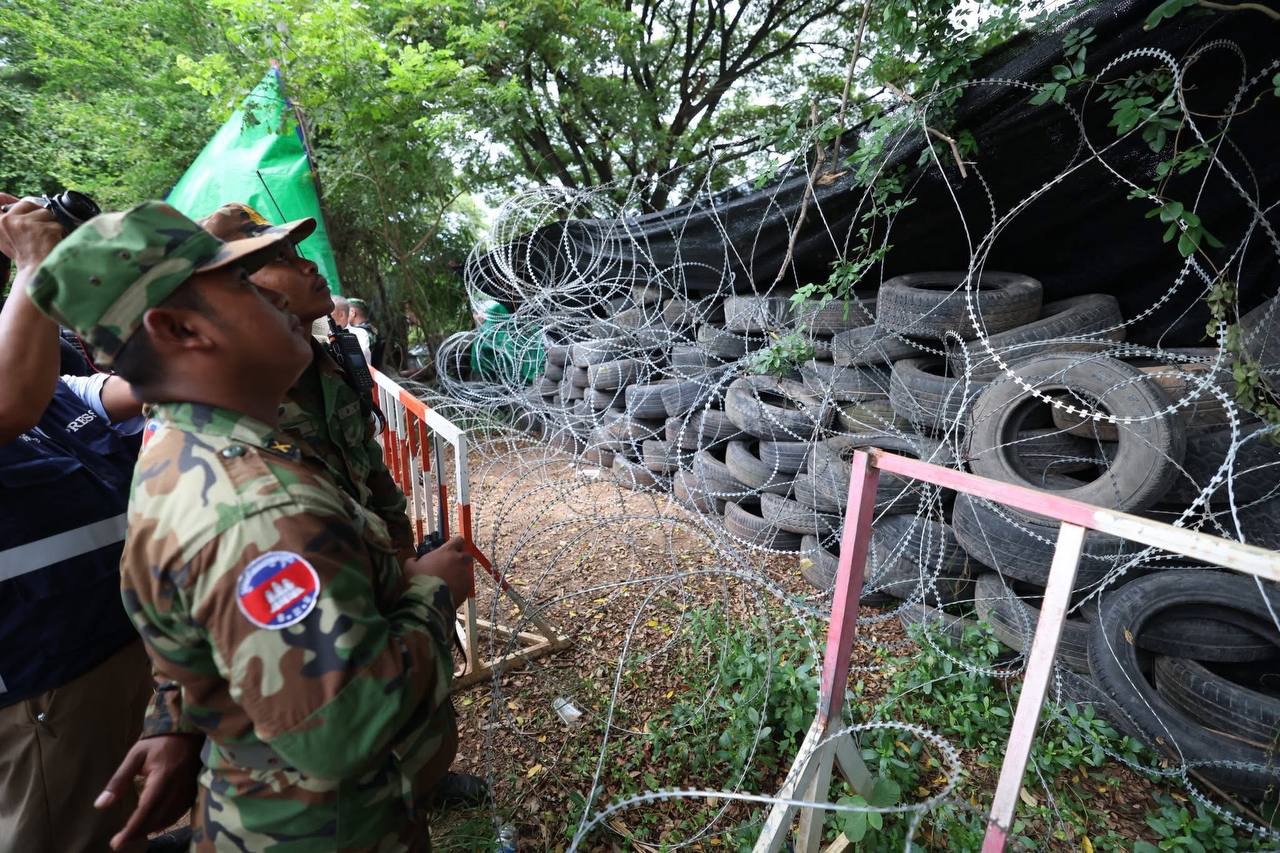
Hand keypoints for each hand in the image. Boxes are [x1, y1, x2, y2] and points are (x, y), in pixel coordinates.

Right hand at [0, 194, 61, 270]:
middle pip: (29, 203)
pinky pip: (58, 224)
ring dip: (50, 224)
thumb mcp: (8, 237)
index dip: (7, 198)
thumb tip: (12, 199)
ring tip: (46, 239)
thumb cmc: (25, 256)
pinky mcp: (44, 229)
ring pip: (46, 213)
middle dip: (38, 213)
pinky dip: (60, 233)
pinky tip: (53, 243)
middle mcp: (9, 221)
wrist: (37, 272)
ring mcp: (27, 224)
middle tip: (40, 230)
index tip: (16, 201)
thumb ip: (9, 219)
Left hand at [94, 734, 202, 850]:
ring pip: (168, 819)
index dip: (131, 830)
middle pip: (157, 819)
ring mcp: (187, 790)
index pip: (145, 811)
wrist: (189, 730)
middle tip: (119, 842)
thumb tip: (100, 804)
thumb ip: (119, 781)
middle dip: (138, 833)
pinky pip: (179, 813)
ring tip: (133, 834)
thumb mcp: (135, 756)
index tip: (116, 844)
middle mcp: (177, 787)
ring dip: (150, 829)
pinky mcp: (193, 791)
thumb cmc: (159, 741)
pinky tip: (154, 824)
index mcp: (162, 778)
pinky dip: (165, 822)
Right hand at [406, 535, 472, 607]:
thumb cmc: (419, 581)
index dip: (455, 544)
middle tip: (450, 566)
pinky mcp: (467, 588)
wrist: (429, 601)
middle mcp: (459, 560)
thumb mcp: (410, 567)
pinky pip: (465, 585)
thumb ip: (413, 561)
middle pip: (466, 555)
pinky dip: (459, 587)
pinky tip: (449, 592)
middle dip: (460, 559)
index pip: (458, 540)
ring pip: (465, 571)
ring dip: (458, 575)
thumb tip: (413, 560)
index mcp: (446, 552)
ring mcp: (465, 574)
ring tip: (446, 583)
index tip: (451, 549)